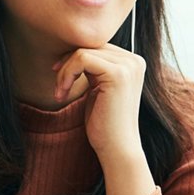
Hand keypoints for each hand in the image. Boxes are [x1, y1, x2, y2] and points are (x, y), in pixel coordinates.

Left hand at [52, 44, 154, 194]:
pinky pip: (81, 58)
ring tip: (60, 91)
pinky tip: (63, 92)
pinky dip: (67, 73)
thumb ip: (94, 68)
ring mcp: (128, 66)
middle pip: (90, 46)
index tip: (61, 78)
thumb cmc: (105, 123)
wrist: (117, 148)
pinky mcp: (117, 74)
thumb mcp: (99, 88)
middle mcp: (134, 60)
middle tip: (59, 87)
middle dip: (68, 64)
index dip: (75, 59)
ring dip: (65, 71)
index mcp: (132, 63)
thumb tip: (73, 48)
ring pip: (83, 51)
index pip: (97, 47)